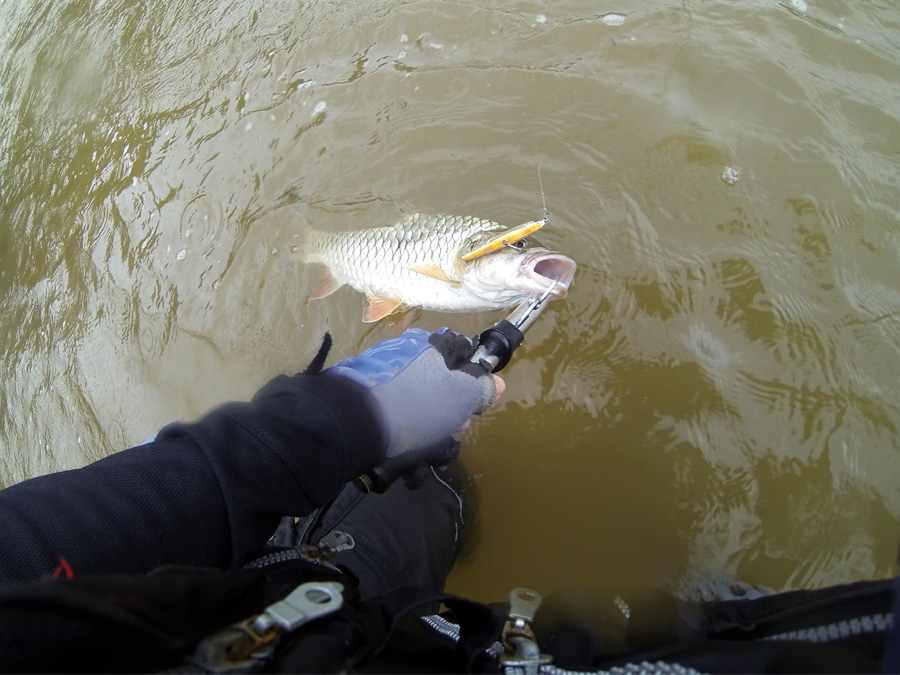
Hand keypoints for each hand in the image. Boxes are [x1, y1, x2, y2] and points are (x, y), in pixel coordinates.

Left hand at [323, 328, 501, 457]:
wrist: (351, 424)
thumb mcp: (460, 396)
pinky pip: (395, 424)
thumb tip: (498, 382)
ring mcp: (382, 383)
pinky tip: (406, 465)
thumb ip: (481, 388)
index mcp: (426, 348)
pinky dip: (404, 444)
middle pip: (441, 389)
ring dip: (429, 438)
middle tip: (450, 433)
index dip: (473, 383)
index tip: (473, 407)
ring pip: (420, 411)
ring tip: (425, 457)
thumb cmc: (415, 405)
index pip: (460, 357)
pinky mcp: (364, 407)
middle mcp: (404, 360)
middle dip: (451, 418)